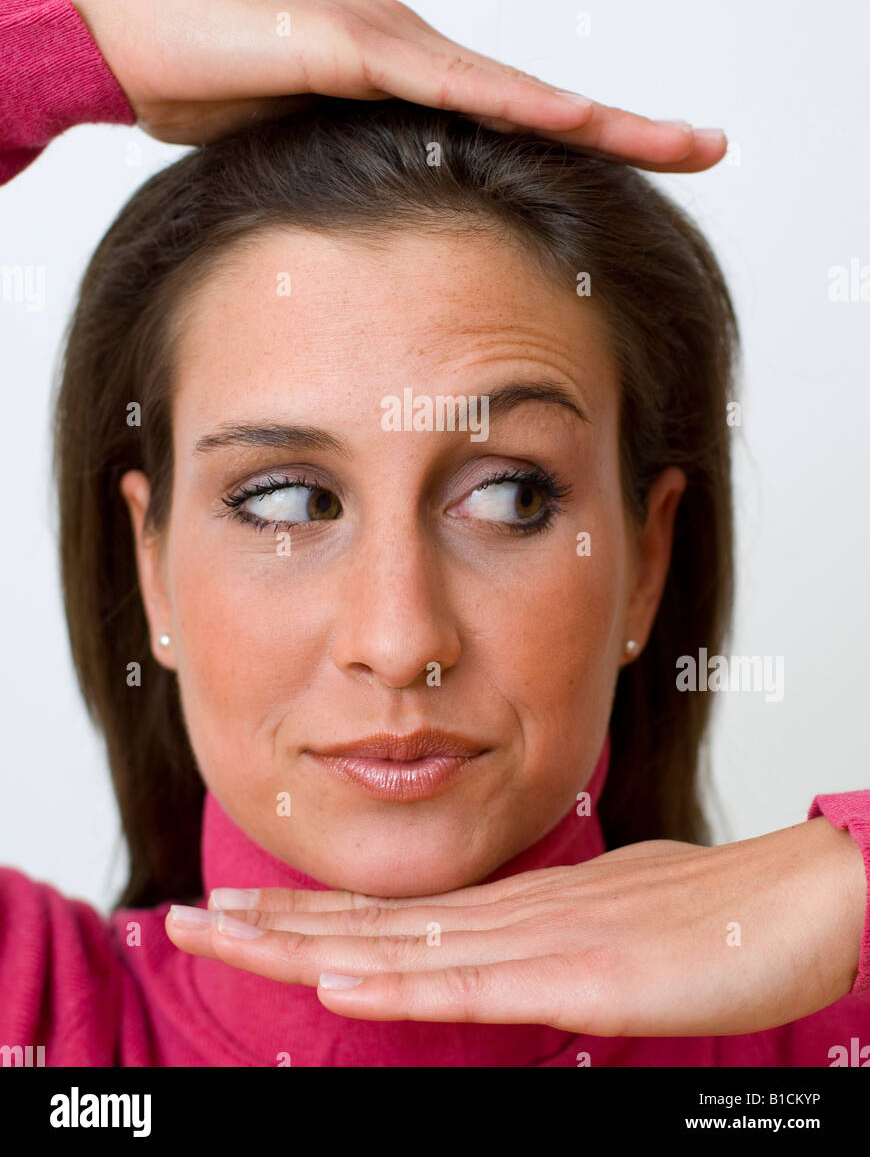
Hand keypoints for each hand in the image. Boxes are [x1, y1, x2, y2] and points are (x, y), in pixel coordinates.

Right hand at [55, 0, 724, 170]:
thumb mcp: (302, 160)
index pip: (514, 120)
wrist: (126, 37)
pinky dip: (512, 99)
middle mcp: (416, 53)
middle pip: (537, 99)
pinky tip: (573, 116)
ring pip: (513, 85)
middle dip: (625, 126)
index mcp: (409, 86)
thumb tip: (391, 243)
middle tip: (708, 145)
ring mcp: (390, 41)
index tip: (653, 166)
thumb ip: (356, 184)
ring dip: (597, 115)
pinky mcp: (350, 40)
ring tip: (674, 139)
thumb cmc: (209, 95)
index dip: (585, 143)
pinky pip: (446, 78)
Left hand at [165, 815, 865, 1034]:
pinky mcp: (582, 973)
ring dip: (300, 944)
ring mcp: (540, 941)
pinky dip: (399, 983)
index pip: (390, 920)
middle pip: (370, 925)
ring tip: (217, 935)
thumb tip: (505, 955)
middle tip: (180, 917)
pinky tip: (338, 977)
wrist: (800, 899)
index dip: (306, 919)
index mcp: (514, 910)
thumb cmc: (716, 918)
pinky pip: (475, 983)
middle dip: (268, 926)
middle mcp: (510, 916)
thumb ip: (550, 943)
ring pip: (398, 947)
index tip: (235, 917)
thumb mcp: (611, 933)